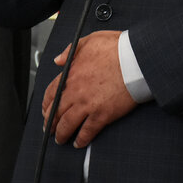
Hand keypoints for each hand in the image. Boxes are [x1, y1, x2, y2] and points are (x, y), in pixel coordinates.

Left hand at [42, 30, 136, 147]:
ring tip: (60, 139)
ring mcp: (88, 105)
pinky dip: (81, 139)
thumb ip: (71, 49)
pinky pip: (87, 131)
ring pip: (67, 124)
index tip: (46, 109)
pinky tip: (79, 143)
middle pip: (55, 112)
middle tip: (49, 129)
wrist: (136, 60)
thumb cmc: (118, 49)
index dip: (46, 104)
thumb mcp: (91, 39)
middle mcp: (75, 92)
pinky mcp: (102, 115)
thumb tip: (58, 60)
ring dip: (61, 134)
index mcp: (71, 74)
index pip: (51, 92)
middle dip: (50, 123)